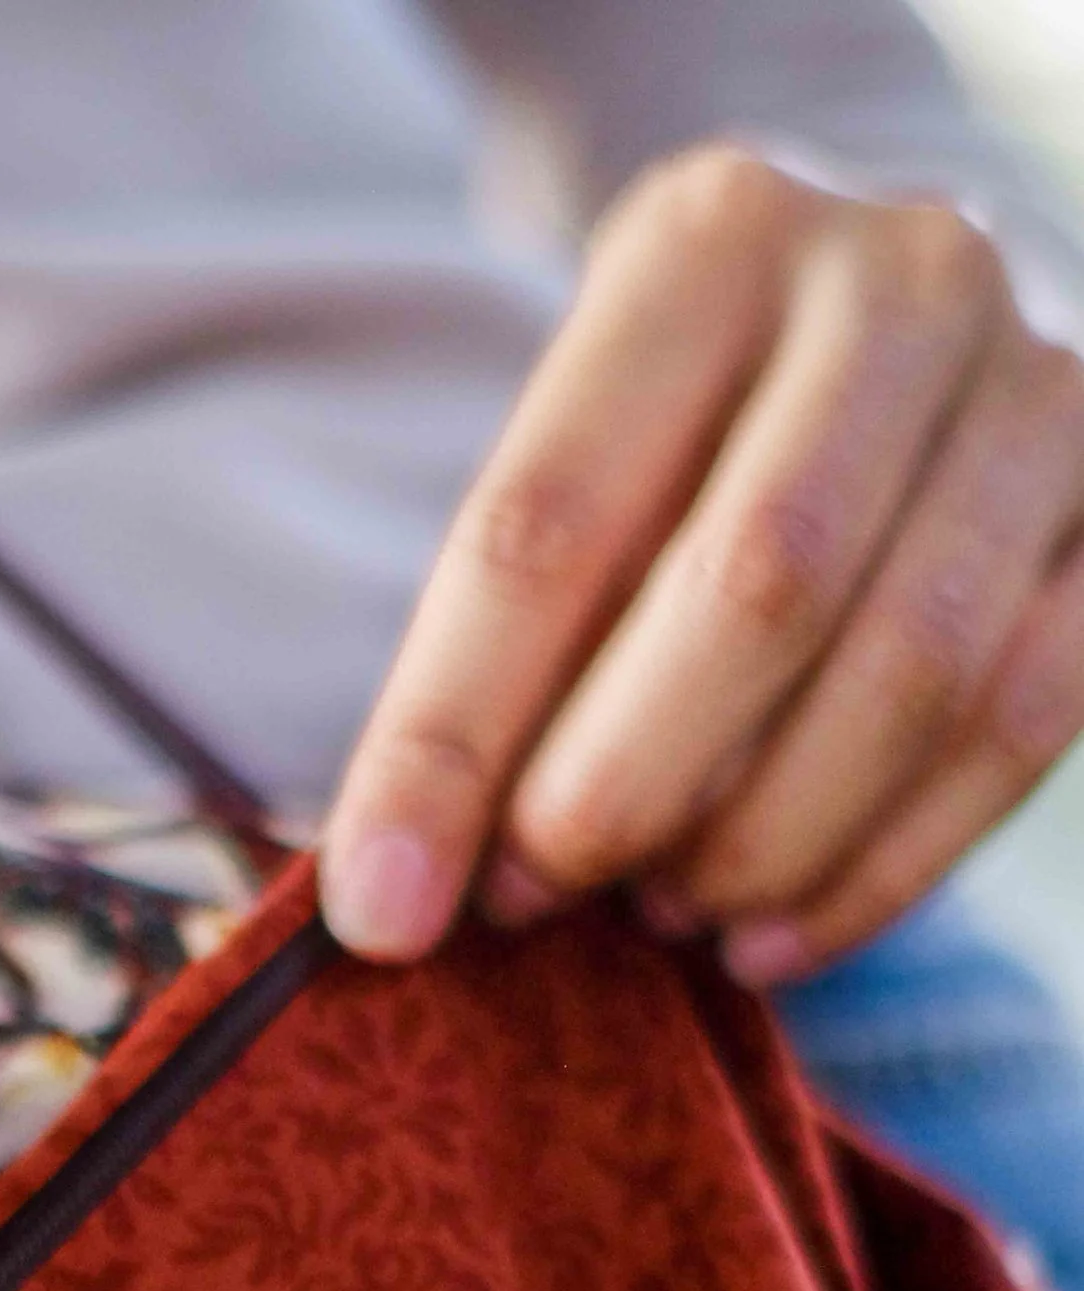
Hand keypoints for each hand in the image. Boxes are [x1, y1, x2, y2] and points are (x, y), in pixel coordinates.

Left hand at [321, 145, 1083, 982]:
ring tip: (661, 913)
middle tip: (537, 898)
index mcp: (707, 242)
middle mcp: (896, 282)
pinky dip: (879, 872)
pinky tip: (771, 937)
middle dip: (620, 789)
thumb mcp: (571, 481)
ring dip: (759, 842)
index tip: (383, 909)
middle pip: (755, 588)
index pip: (546, 523)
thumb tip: (395, 895)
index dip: (451, 740)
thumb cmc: (679, 447)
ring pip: (907, 672)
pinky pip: (1016, 728)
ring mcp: (1034, 391)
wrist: (883, 343)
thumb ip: (492, 658)